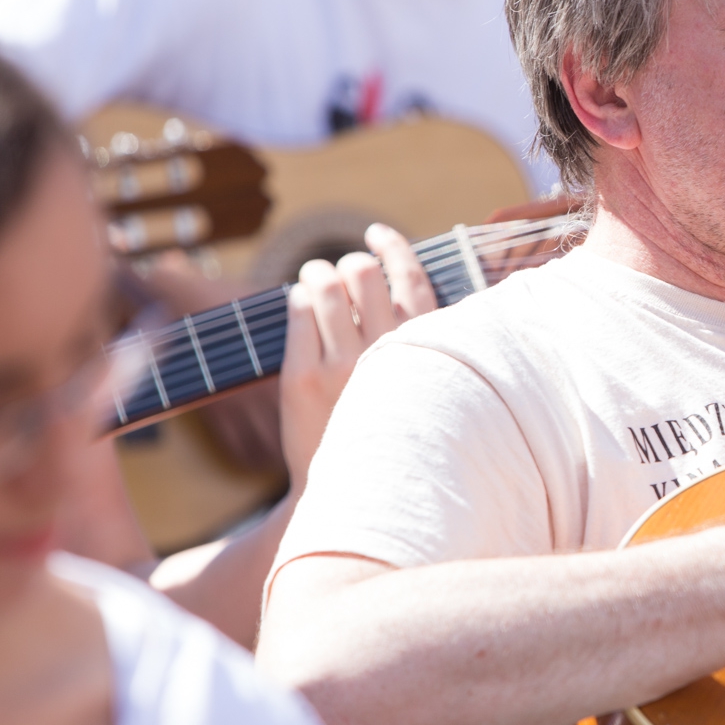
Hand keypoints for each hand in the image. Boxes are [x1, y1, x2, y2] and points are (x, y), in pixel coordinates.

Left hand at [279, 224, 436, 488]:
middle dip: (350, 263)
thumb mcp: (428, 382)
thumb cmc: (398, 428)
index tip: (378, 233)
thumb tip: (403, 279)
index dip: (392, 245)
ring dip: (317, 273)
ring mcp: (342, 366)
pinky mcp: (302, 379)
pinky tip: (302, 306)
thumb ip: (422, 335)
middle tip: (343, 273)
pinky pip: (296, 313)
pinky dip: (298, 299)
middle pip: (363, 272)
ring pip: (324, 284)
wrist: (358, 491)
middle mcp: (386, 353)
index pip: (412, 276)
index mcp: (425, 350)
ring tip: (315, 281)